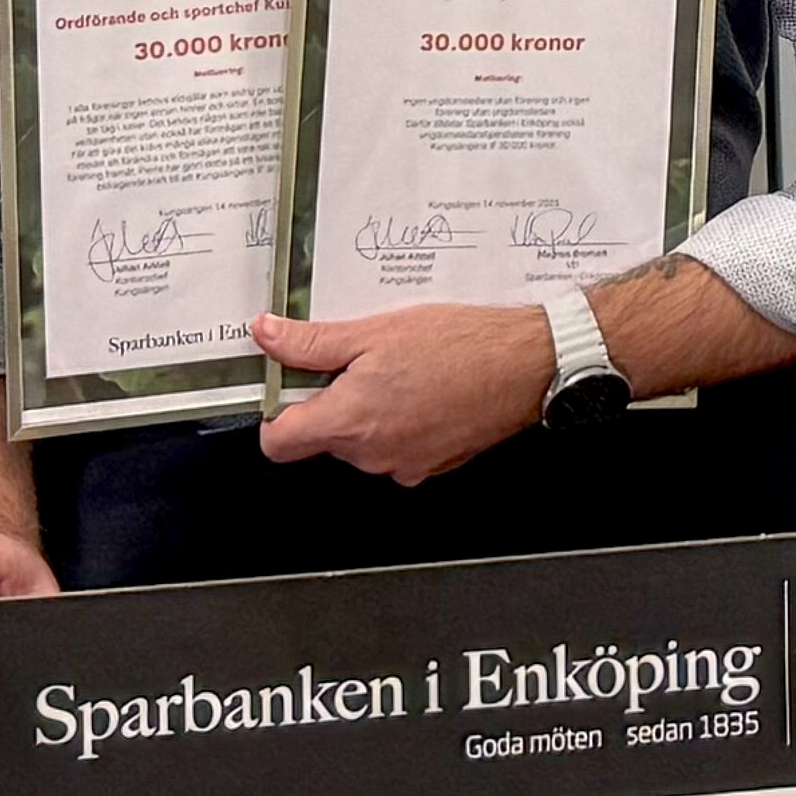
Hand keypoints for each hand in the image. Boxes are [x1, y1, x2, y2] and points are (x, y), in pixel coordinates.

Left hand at [253, 303, 548, 484]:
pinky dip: (402, 422)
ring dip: (370, 411)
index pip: (277, 443)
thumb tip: (270, 336)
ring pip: (362, 442)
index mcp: (348, 421)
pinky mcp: (432, 465)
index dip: (275, 413)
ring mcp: (404, 464)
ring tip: (402, 369)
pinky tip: (426, 388)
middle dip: (332, 402)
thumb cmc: (460, 346)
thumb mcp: (375, 331)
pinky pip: (397, 448)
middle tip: (360, 360)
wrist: (525, 364)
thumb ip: (313, 342)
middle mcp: (371, 454)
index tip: (289, 386)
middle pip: (323, 438)